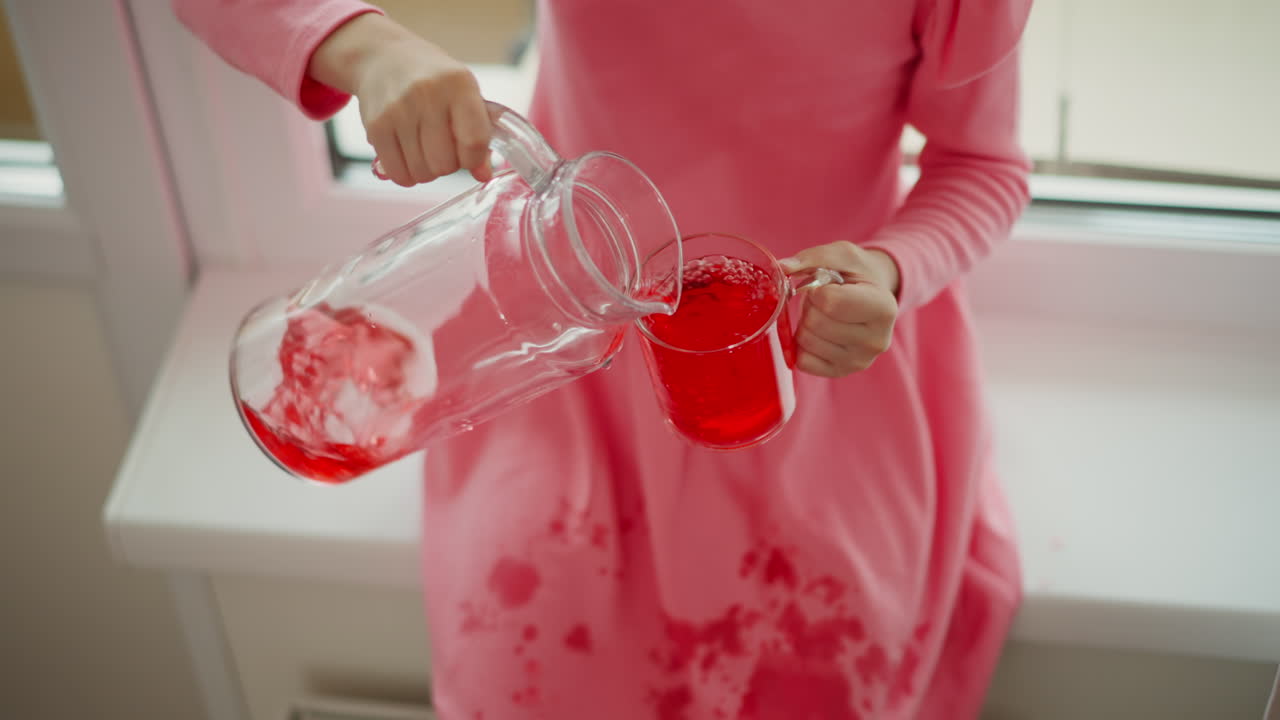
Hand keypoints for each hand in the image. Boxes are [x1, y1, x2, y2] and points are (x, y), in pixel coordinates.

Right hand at [309, 13, 492, 185]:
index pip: (474, 141)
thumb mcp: (464, 94)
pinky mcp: (376, 126)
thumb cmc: (434, 81)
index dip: (474, 159)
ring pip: (422, 172)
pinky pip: (398, 173)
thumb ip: (479, 133)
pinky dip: (406, 174)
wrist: (384, 57)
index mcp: (459, 83)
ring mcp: (399, 110)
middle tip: (443, 148)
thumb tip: (484, 174)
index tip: (469, 155)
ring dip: (427, 170)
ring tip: (425, 149)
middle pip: (446, 163)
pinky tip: (408, 157)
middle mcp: (427, 94)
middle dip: (448, 165)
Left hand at [779, 242, 899, 377]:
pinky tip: (819, 333)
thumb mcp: (841, 255)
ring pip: (806, 342)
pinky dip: (802, 345)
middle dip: (811, 307)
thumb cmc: (855, 274)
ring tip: (824, 315)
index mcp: (884, 308)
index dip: (818, 290)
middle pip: (815, 323)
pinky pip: (803, 362)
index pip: (830, 302)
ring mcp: (859, 361)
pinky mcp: (841, 372)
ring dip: (806, 323)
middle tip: (825, 301)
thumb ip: (812, 258)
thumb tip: (782, 267)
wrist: (871, 296)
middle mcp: (877, 341)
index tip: (829, 286)